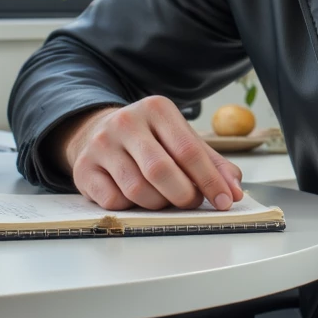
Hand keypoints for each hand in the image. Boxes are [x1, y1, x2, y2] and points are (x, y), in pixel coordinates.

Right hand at [53, 97, 243, 212]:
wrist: (96, 132)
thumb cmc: (149, 140)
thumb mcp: (181, 140)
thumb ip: (211, 163)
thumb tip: (234, 190)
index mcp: (157, 109)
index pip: (189, 150)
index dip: (210, 180)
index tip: (225, 200)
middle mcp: (126, 122)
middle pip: (162, 171)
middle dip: (184, 195)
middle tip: (192, 203)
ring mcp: (101, 145)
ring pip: (138, 190)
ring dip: (159, 204)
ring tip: (165, 199)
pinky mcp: (83, 169)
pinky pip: (114, 201)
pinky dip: (132, 208)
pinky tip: (136, 197)